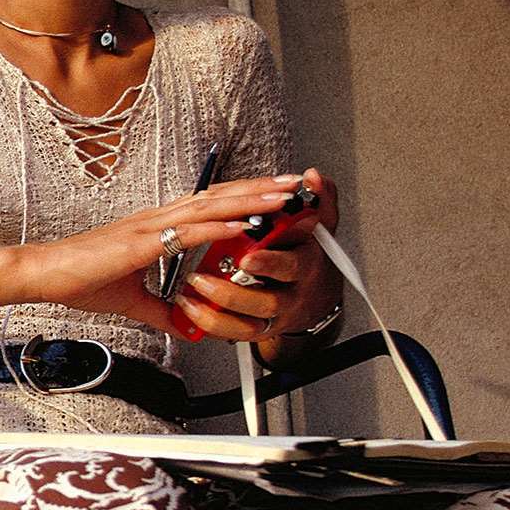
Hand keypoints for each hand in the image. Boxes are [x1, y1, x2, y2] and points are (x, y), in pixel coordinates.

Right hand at [30, 175, 305, 332]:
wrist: (45, 274)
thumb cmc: (79, 279)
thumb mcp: (132, 301)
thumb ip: (163, 312)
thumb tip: (186, 326)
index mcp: (157, 227)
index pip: (210, 205)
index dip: (243, 196)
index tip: (274, 193)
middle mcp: (159, 218)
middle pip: (220, 196)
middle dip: (260, 188)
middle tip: (295, 182)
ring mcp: (152, 226)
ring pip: (212, 206)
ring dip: (251, 199)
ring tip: (283, 193)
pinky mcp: (143, 242)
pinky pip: (189, 231)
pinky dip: (220, 225)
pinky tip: (245, 221)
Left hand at [172, 169, 341, 342]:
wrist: (315, 297)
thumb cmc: (308, 255)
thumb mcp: (320, 226)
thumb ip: (319, 198)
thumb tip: (313, 176)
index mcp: (305, 266)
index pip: (293, 264)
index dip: (271, 261)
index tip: (248, 257)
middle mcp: (290, 295)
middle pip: (269, 301)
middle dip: (238, 292)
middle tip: (205, 279)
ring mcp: (272, 315)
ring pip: (249, 322)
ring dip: (218, 306)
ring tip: (194, 286)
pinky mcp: (255, 327)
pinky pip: (233, 333)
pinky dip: (210, 323)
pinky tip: (188, 307)